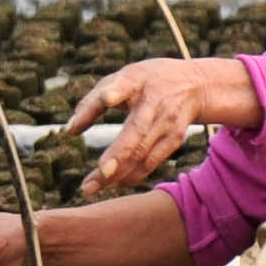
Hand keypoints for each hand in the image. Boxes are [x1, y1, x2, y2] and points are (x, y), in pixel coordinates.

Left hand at [66, 55, 261, 196]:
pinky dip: (132, 175)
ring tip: (91, 187)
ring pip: (141, 154)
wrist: (196, 85)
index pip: (125, 84)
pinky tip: (113, 184)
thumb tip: (69, 131)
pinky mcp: (174, 139)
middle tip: (100, 173)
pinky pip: (151, 162)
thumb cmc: (147, 81)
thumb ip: (93, 102)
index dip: (114, 91)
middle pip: (136, 131)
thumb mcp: (123, 78)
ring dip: (117, 173)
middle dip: (118, 153)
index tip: (108, 97)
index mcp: (137, 80)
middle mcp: (154, 102)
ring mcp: (167, 122)